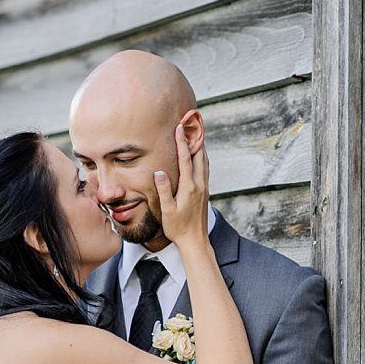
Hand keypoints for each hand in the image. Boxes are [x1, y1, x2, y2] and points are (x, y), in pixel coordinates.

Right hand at [154, 123, 209, 246]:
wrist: (195, 241)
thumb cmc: (178, 228)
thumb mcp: (167, 210)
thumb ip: (164, 190)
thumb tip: (159, 172)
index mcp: (189, 187)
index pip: (186, 159)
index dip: (182, 142)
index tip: (179, 127)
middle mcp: (200, 185)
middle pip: (199, 155)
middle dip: (195, 138)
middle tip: (192, 122)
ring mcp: (204, 188)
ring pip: (205, 161)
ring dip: (200, 146)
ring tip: (197, 132)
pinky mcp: (205, 191)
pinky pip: (205, 169)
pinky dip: (202, 157)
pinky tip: (200, 154)